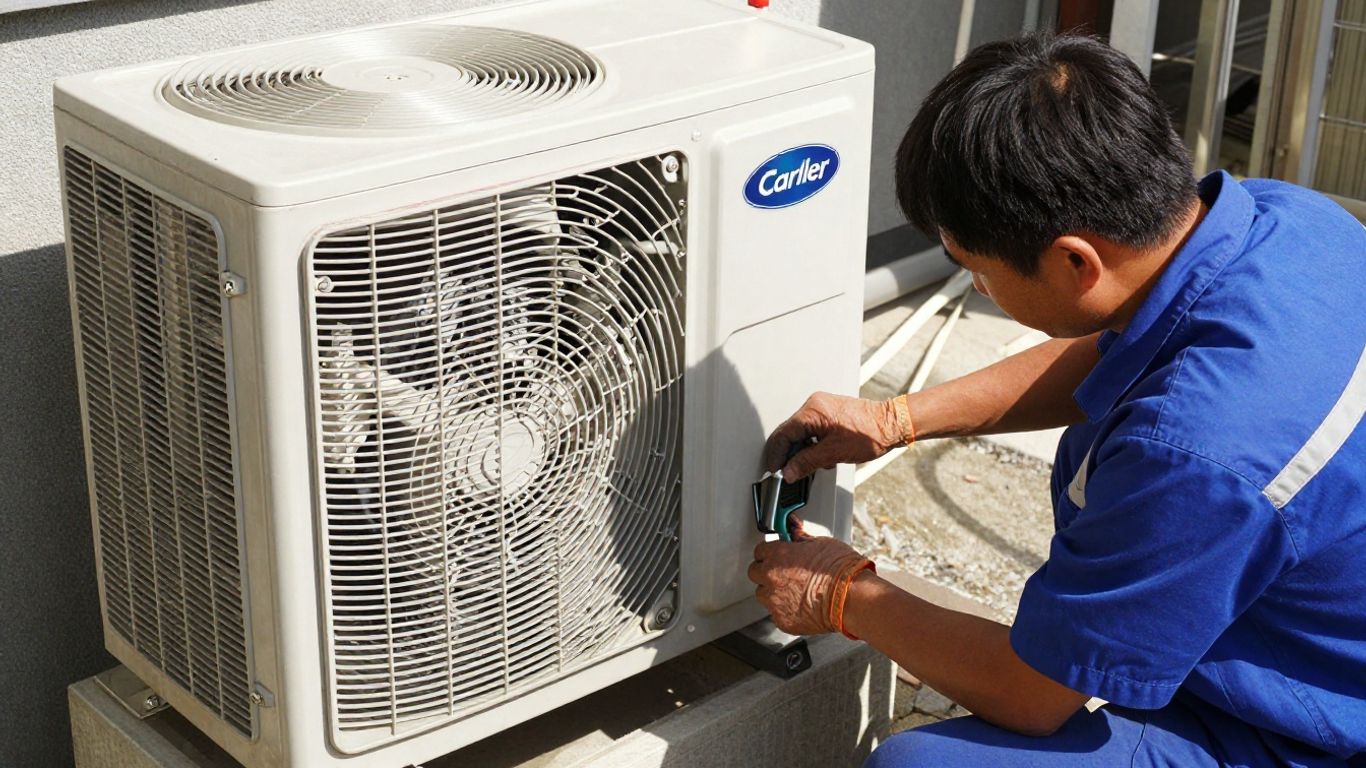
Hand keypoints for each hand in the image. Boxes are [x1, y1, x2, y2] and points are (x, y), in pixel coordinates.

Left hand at [747, 518, 870, 634]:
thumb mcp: (821, 542)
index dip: (769, 553)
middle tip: (783, 572)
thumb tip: (793, 525)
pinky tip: (801, 605)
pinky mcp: (782, 621)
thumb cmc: (841, 570)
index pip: (760, 551)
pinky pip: (776, 613)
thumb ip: (800, 536)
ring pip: (763, 595)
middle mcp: (772, 577)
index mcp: (779, 555)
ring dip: (773, 592)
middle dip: (766, 571)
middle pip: (755, 573)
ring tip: (794, 591)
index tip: (776, 555)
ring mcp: (775, 601)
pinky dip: (785, 610)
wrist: (852, 598)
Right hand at [762, 392, 903, 480]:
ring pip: (801, 432)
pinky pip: (812, 428)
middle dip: (789, 454)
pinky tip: (822, 456)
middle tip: (789, 472)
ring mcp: (822, 407)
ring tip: (814, 465)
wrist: (892, 424)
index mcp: (813, 411)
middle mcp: (815, 405)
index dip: (776, 455)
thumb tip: (789, 471)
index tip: (774, 469)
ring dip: (803, 450)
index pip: (783, 434)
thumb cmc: (869, 433)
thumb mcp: (833, 453)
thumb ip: (806, 462)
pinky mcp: (830, 412)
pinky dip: (812, 444)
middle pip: (790, 432)